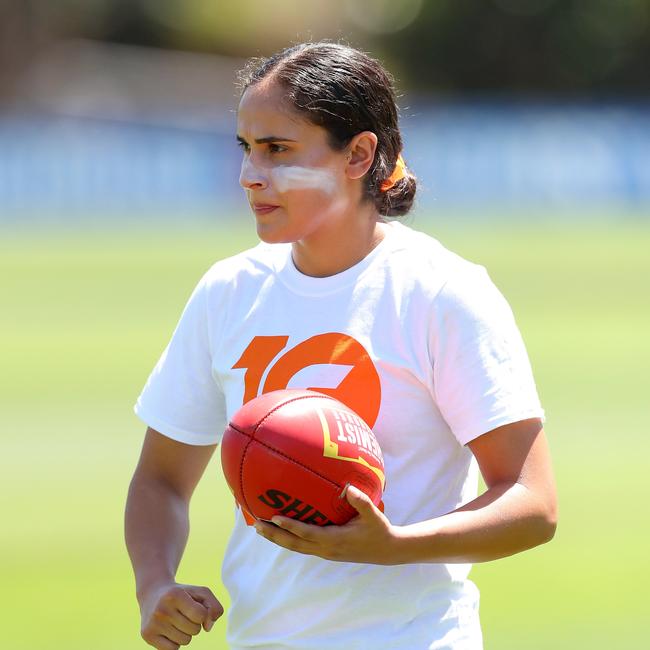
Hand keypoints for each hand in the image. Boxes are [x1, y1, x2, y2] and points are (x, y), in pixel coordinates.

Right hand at [139, 582, 223, 648]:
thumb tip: (208, 627)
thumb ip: (214, 606)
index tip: (194, 606)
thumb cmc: (182, 593)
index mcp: (175, 595)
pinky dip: (175, 642)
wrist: (153, 593)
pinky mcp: (147, 635)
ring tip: (176, 620)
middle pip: (194, 630)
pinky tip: (169, 630)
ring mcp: (153, 623)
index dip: (202, 613)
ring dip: (185, 633)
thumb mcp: (200, 592)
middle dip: (194, 623)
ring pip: (185, 641)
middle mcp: (162, 609)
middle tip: (183, 613)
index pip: (201, 616)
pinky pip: (172, 649)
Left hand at [254, 485, 400, 564]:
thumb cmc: (379, 529)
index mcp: (334, 540)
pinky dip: (289, 538)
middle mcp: (326, 549)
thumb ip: (361, 502)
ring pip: (295, 547)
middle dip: (274, 535)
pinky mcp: (326, 551)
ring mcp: (325, 552)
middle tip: (257, 526)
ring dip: (277, 539)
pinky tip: (280, 529)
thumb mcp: (373, 515)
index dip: (290, 526)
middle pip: (294, 544)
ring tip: (260, 529)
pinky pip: (302, 545)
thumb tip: (349, 487)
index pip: (307, 533)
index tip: (274, 517)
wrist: (387, 551)